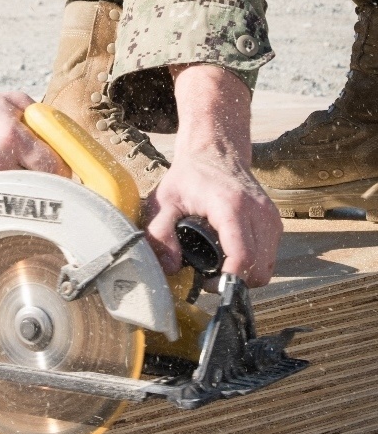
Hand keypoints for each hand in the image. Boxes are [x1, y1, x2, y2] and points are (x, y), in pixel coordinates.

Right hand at [0, 58, 69, 198]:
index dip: (62, 171)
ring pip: (14, 205)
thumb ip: (38, 116)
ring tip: (12, 184)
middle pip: (38, 190)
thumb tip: (63, 137)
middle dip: (44, 188)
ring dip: (18, 198)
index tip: (61, 174)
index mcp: (10, 138)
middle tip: (42, 183)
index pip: (54, 167)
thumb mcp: (7, 101)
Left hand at [143, 64, 281, 288]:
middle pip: (258, 268)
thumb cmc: (189, 175)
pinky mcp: (274, 221)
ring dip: (246, 276)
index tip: (206, 282)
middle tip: (209, 278)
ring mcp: (269, 216)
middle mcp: (257, 212)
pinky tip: (231, 257)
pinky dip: (254, 265)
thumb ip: (160, 233)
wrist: (215, 150)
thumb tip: (169, 267)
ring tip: (219, 268)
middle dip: (234, 282)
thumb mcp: (164, 200)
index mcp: (231, 206)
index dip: (226, 279)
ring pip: (267, 267)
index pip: (242, 257)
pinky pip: (270, 257)